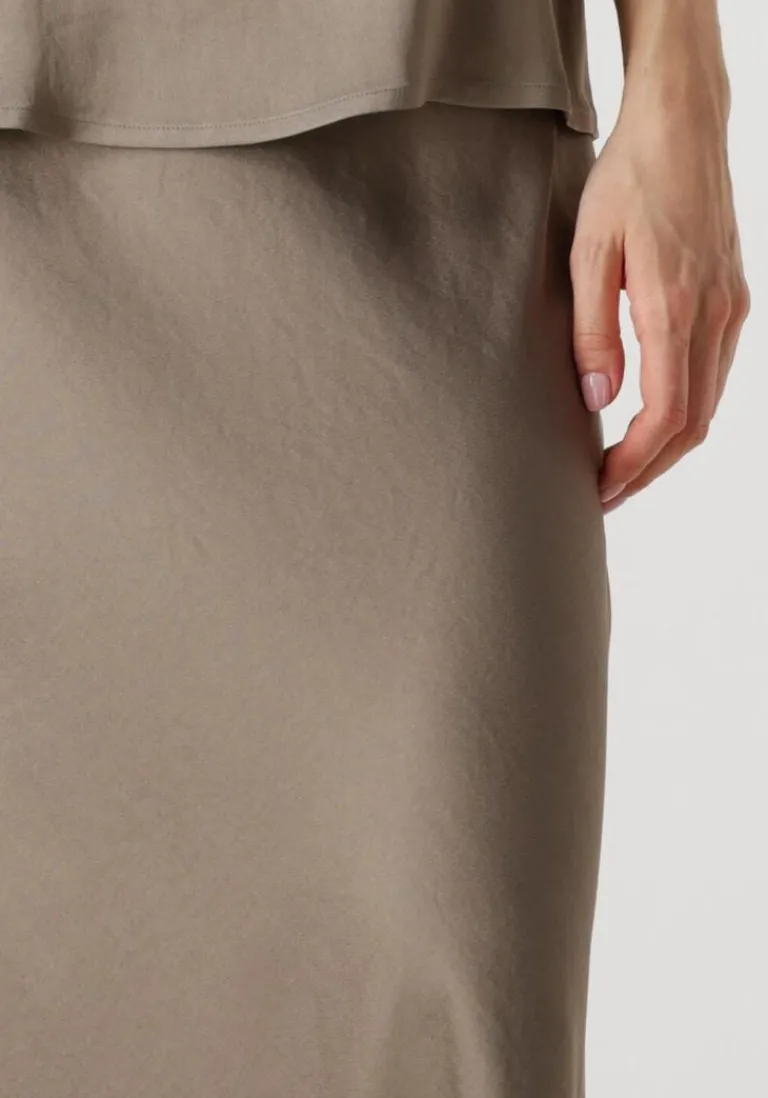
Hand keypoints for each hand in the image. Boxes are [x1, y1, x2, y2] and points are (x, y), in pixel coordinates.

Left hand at [570, 105, 749, 511]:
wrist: (681, 124)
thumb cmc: (628, 178)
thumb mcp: (589, 251)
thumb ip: (592, 331)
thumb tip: (599, 399)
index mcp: (675, 306)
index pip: (666, 414)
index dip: (635, 463)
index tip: (602, 487)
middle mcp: (716, 314)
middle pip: (693, 423)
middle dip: (650, 469)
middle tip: (608, 494)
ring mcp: (732, 307)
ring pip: (708, 404)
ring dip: (668, 446)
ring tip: (624, 467)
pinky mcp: (734, 298)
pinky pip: (715, 374)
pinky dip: (686, 411)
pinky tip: (653, 419)